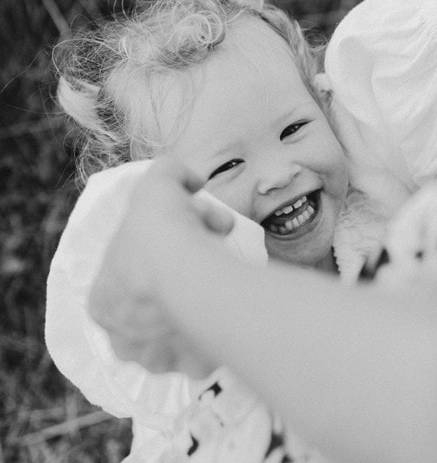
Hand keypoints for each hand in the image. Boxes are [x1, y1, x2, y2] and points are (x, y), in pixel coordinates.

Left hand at [88, 157, 233, 377]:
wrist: (192, 277)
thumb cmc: (162, 231)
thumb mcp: (158, 181)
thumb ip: (169, 173)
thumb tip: (189, 180)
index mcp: (103, 302)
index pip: (132, 269)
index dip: (163, 240)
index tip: (190, 224)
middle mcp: (123, 338)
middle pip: (157, 298)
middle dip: (185, 264)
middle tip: (216, 237)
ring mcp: (158, 358)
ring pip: (180, 326)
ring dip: (200, 297)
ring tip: (226, 266)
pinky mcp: (192, 366)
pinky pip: (208, 344)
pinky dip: (219, 324)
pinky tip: (231, 298)